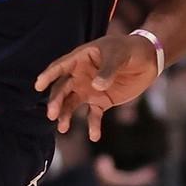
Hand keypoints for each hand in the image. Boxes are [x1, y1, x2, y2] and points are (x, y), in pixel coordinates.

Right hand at [35, 34, 161, 139]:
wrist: (147, 60)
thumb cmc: (129, 50)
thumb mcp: (118, 55)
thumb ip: (108, 70)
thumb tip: (96, 86)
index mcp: (81, 59)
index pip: (60, 67)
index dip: (49, 75)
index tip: (38, 85)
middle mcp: (80, 76)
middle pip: (63, 89)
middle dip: (56, 101)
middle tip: (52, 114)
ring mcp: (89, 90)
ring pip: (72, 104)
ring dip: (66, 115)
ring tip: (63, 128)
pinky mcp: (101, 102)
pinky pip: (93, 115)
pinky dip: (93, 126)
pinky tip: (94, 136)